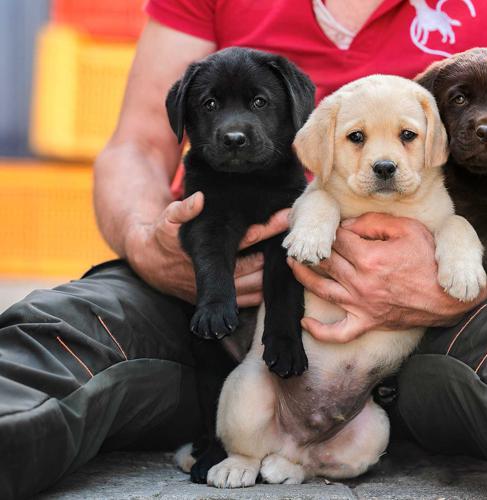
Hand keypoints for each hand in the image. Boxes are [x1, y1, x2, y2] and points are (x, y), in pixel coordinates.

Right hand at [125, 191, 289, 303]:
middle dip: (276, 256)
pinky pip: (247, 301)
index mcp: (206, 253)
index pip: (245, 240)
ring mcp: (217, 291)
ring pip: (254, 288)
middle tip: (299, 245)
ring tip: (293, 264)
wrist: (150, 263)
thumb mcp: (169, 219)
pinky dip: (263, 293)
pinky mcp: (219, 302)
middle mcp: (214, 275)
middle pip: (256, 266)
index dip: (267, 229)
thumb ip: (184, 209)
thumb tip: (200, 198)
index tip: (286, 217)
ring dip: (271, 278)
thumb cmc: (164, 236)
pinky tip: (276, 283)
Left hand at [288, 212, 486, 342]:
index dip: (333, 230)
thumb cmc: (431, 260)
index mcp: (369, 257)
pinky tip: (306, 322)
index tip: (331, 225)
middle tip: (299, 240)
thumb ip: (375, 222)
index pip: (339, 240)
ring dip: (303, 277)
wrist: (449, 296)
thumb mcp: (408, 229)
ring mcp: (362, 305)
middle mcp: (360, 282)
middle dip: (311, 249)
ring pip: (323, 290)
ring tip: (294, 264)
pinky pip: (339, 333)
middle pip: (326, 262)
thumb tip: (348, 226)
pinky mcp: (367, 322)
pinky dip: (320, 331)